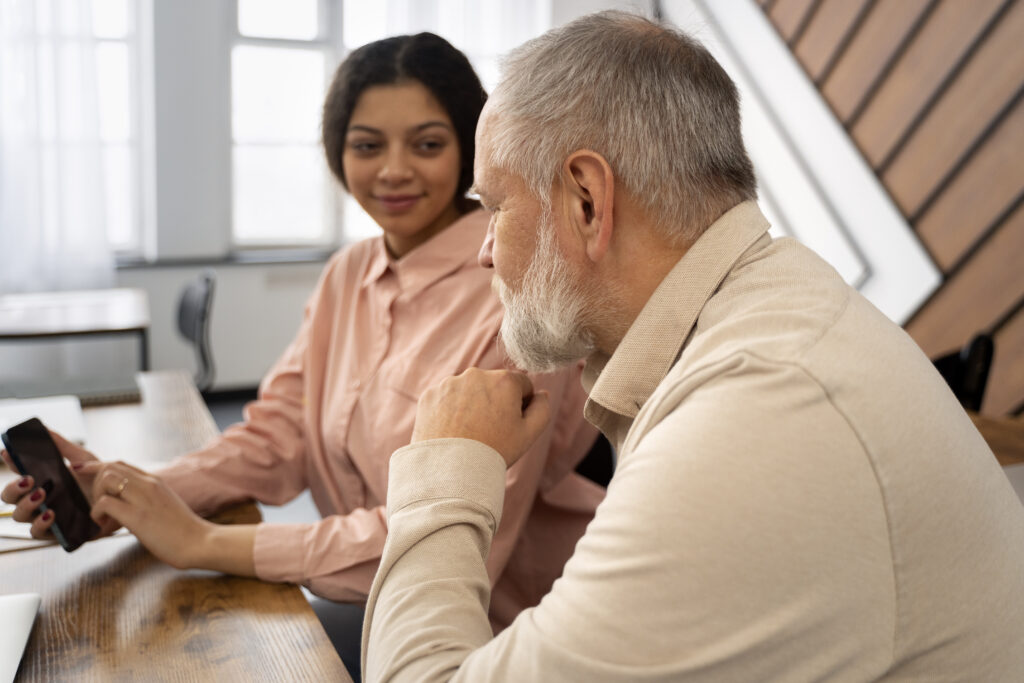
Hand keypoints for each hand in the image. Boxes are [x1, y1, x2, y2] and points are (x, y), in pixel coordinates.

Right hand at [1, 431, 120, 540]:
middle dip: (13, 489)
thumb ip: (62, 446)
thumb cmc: (99, 480)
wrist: (120, 499)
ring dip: (25, 505)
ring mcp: (44, 516)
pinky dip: (40, 524)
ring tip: (41, 495)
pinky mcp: (56, 532)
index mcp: (42, 480)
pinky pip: (37, 534)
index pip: (18, 472)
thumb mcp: (82, 459)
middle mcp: (38, 500)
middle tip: (29, 480)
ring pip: (19, 516)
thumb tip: (45, 429)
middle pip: (10, 498)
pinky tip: (50, 513)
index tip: (8, 452)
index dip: (10, 462)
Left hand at [79, 460, 212, 569]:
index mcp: (155, 481)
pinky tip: (104, 526)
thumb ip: (148, 498)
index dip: (96, 466)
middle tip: (99, 506)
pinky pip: (105, 503)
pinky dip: (97, 513)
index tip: (82, 472)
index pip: (120, 463)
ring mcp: (143, 499)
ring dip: (95, 498)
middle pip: (109, 467)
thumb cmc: (183, 530)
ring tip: (103, 516)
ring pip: (105, 480)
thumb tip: (130, 502)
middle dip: (93, 484)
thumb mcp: (165, 505)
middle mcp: (149, 484)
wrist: (200, 542)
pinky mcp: (138, 516)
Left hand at [412, 368, 550, 465]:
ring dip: (471, 403)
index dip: (521, 405)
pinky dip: (449, 410)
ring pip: (468, 390)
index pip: (522, 385)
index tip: (510, 424)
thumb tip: (542, 393)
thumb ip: (542, 408)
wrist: (451, 470)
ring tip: (468, 432)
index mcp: (504, 380)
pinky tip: (451, 430)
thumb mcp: (529, 433)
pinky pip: (446, 398)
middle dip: (495, 401)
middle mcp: (476, 374)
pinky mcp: (430, 394)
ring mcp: (450, 383)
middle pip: (493, 385)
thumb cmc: (494, 451)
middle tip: (489, 430)